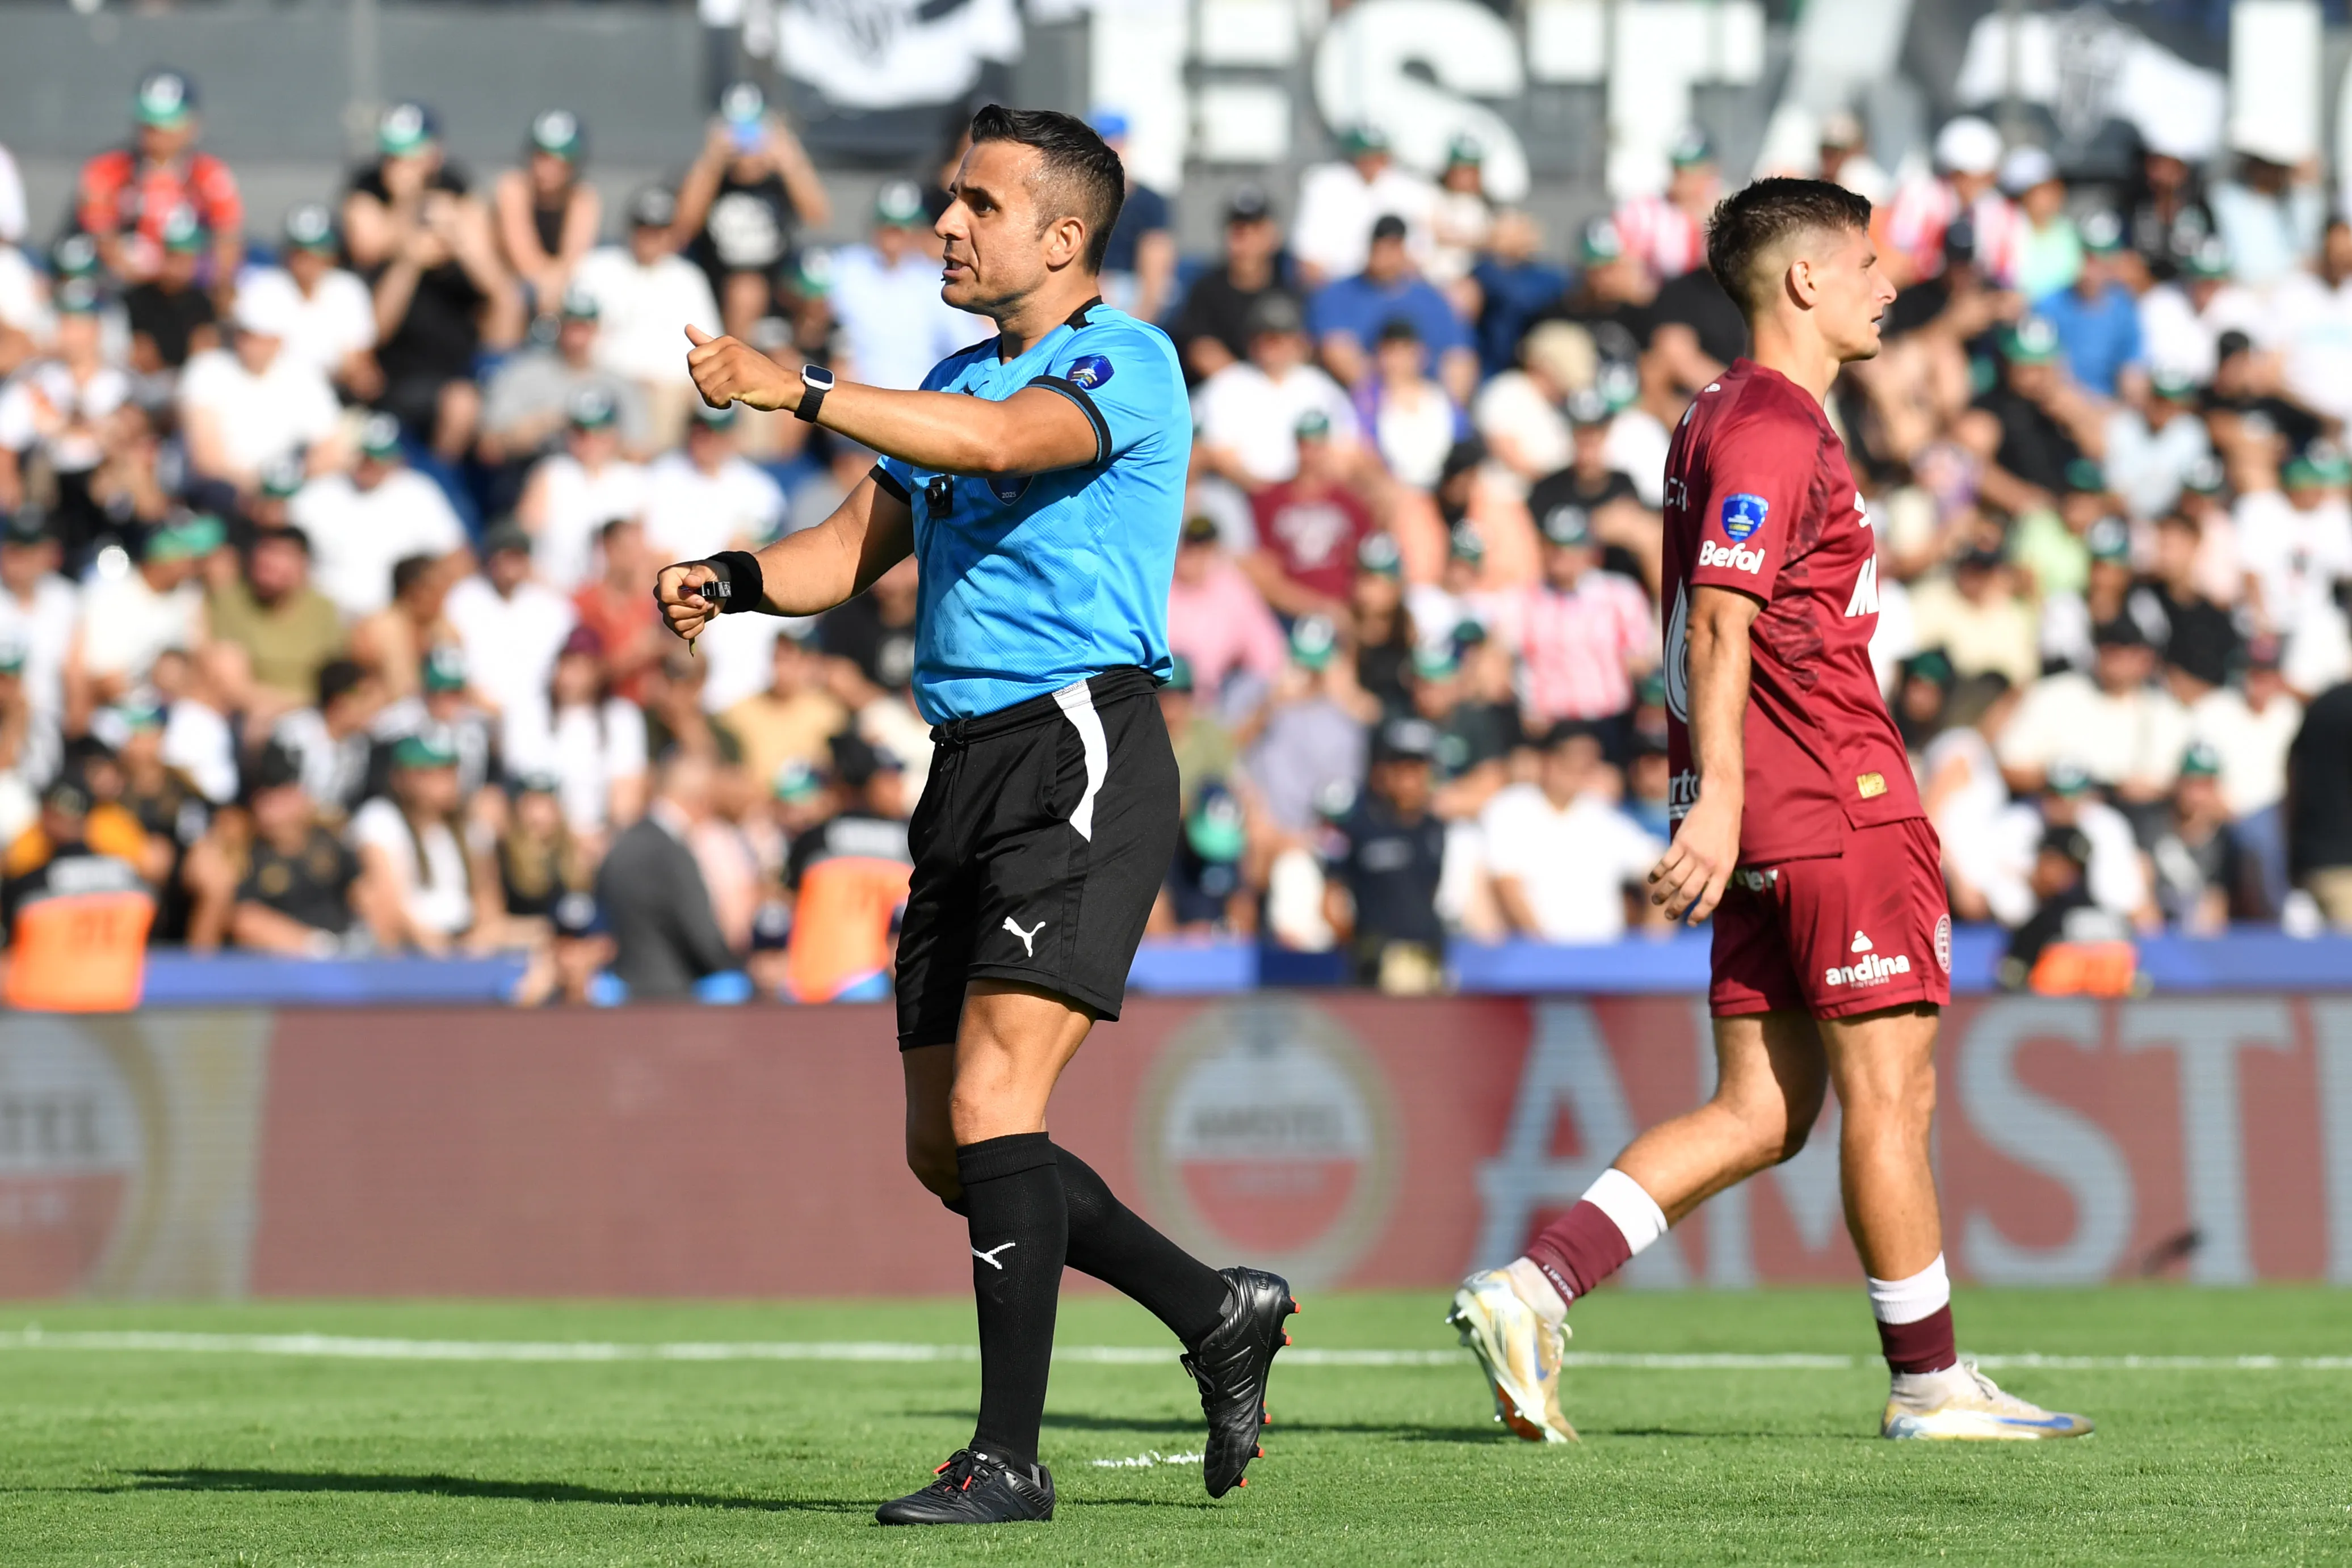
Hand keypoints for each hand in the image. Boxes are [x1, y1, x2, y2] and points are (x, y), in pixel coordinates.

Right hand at [655, 560, 722, 646]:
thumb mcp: (708, 569)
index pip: (666, 596)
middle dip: (694, 610)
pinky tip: (701, 616)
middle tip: (706, 603)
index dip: (686, 601)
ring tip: (705, 608)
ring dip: (697, 618)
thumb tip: (691, 582)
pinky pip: (684, 633)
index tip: (701, 599)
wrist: (716, 585)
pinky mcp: (675, 623)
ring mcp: (667, 611)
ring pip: (677, 625)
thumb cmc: (708, 574)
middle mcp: (662, 595)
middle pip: (672, 612)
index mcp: (667, 578)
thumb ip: (699, 574)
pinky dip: (697, 627)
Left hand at [684, 324, 800, 411]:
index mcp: (725, 342)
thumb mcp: (732, 353)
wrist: (785, 386)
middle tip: (718, 392)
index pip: (692, 358)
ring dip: (712, 399)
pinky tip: (730, 403)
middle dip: (704, 389)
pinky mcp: (741, 382)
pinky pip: (716, 397)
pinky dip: (720, 405)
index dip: (698, 374)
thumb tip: (687, 327)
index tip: (712, 380)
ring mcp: (736, 365)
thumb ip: (708, 343)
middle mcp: (730, 350)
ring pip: (705, 387)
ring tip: (724, 399)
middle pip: (696, 374)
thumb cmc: (757, 372)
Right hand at [1647, 789, 1740, 924]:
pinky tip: (1652, 879)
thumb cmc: (1727, 831)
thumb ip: (1718, 874)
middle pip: (1688, 893)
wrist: (1720, 803)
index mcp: (1723, 870)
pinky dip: (1656, 873)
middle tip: (1668, 916)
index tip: (1690, 921)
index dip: (1699, 913)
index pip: (1710, 899)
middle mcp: (1708, 864)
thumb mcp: (1731, 855)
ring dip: (1662, 893)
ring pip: (1673, 881)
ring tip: (1656, 900)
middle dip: (1676, 908)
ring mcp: (1693, 853)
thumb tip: (1704, 895)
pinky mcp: (1680, 842)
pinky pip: (1665, 863)